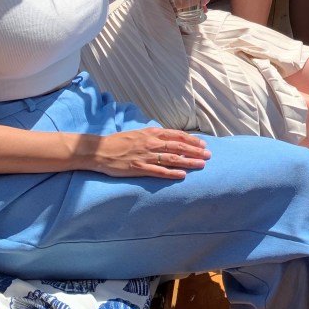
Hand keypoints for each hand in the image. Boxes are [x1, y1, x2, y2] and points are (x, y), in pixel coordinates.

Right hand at [89, 127, 210, 179]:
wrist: (100, 150)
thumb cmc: (120, 141)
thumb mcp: (140, 133)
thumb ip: (154, 135)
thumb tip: (168, 138)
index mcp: (152, 133)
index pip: (177, 136)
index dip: (192, 140)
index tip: (203, 144)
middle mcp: (152, 143)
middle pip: (179, 147)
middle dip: (195, 150)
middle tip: (209, 154)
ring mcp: (146, 156)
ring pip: (172, 159)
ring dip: (189, 161)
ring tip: (201, 164)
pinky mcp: (139, 168)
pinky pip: (159, 171)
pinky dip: (172, 173)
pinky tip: (183, 175)